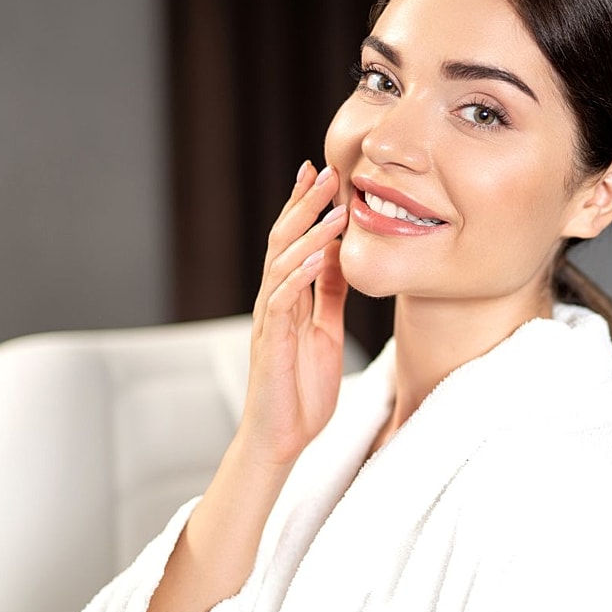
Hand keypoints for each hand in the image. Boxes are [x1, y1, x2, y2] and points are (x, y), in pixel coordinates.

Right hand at [237, 160, 351, 465]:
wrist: (283, 439)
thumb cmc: (301, 391)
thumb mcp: (326, 333)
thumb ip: (330, 297)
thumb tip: (342, 259)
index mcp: (288, 299)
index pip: (292, 242)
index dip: (303, 207)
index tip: (320, 173)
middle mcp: (274, 303)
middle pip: (282, 243)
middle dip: (304, 206)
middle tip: (325, 173)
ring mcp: (270, 322)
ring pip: (283, 266)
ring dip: (309, 236)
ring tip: (335, 212)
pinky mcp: (272, 344)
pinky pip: (284, 303)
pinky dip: (302, 277)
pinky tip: (322, 258)